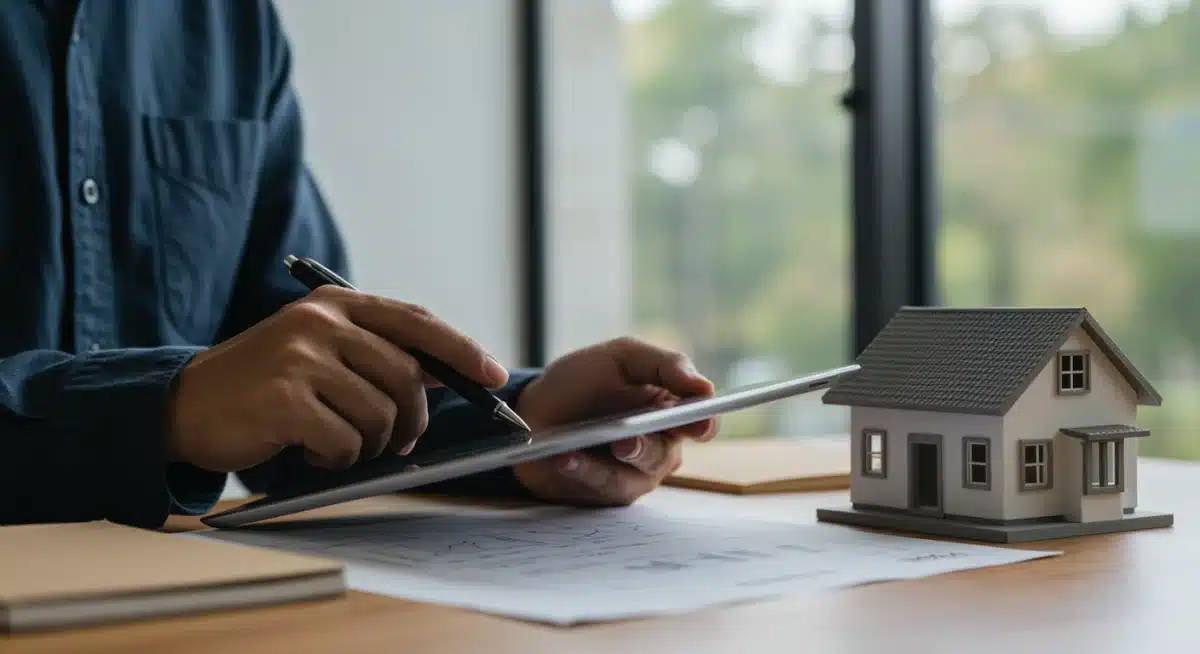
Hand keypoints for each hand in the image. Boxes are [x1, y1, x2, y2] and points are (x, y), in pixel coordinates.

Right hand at [166, 285, 507, 471]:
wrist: (183, 405)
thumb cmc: (264, 385)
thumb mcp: (321, 354)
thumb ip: (377, 356)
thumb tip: (449, 377)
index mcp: (336, 304)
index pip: (416, 321)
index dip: (461, 350)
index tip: (493, 376)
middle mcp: (320, 321)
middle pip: (407, 377)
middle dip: (412, 421)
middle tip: (400, 444)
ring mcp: (300, 357)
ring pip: (379, 414)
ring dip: (368, 444)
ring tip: (338, 443)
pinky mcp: (283, 398)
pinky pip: (344, 441)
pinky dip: (337, 458)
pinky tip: (311, 452)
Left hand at [512, 337, 717, 505]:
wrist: (532, 412)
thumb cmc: (582, 381)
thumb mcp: (621, 357)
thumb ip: (664, 364)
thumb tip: (704, 387)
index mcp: (670, 408)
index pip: (702, 422)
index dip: (704, 423)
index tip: (696, 424)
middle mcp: (660, 443)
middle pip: (667, 453)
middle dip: (645, 447)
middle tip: (625, 441)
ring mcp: (635, 471)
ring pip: (635, 474)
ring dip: (608, 463)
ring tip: (581, 450)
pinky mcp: (608, 491)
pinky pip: (603, 485)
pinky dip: (583, 470)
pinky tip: (564, 458)